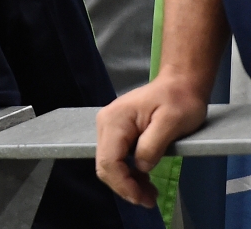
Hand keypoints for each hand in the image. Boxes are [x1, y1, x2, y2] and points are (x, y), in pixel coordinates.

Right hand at [96, 73, 208, 206]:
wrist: (179, 84)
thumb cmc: (179, 100)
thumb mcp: (172, 122)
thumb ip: (153, 145)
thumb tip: (141, 167)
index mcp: (116, 121)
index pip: (109, 160)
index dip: (123, 184)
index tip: (143, 199)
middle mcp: (106, 124)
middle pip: (105, 164)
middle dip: (124, 186)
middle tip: (149, 200)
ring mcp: (110, 127)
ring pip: (109, 163)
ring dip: (126, 182)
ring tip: (149, 194)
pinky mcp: (117, 132)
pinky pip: (116, 157)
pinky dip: (128, 172)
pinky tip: (143, 180)